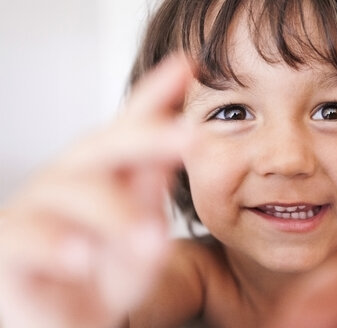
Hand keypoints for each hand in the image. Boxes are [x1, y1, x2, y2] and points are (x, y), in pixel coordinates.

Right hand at [0, 55, 192, 327]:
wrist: (69, 323)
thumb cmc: (107, 276)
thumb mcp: (142, 236)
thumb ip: (152, 193)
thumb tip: (179, 143)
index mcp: (107, 176)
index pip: (133, 129)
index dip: (157, 96)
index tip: (188, 66)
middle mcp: (72, 181)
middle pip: (105, 146)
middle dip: (147, 137)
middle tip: (189, 136)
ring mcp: (38, 209)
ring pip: (72, 191)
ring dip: (114, 211)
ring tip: (150, 237)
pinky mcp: (10, 245)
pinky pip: (25, 237)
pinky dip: (53, 244)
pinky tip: (81, 256)